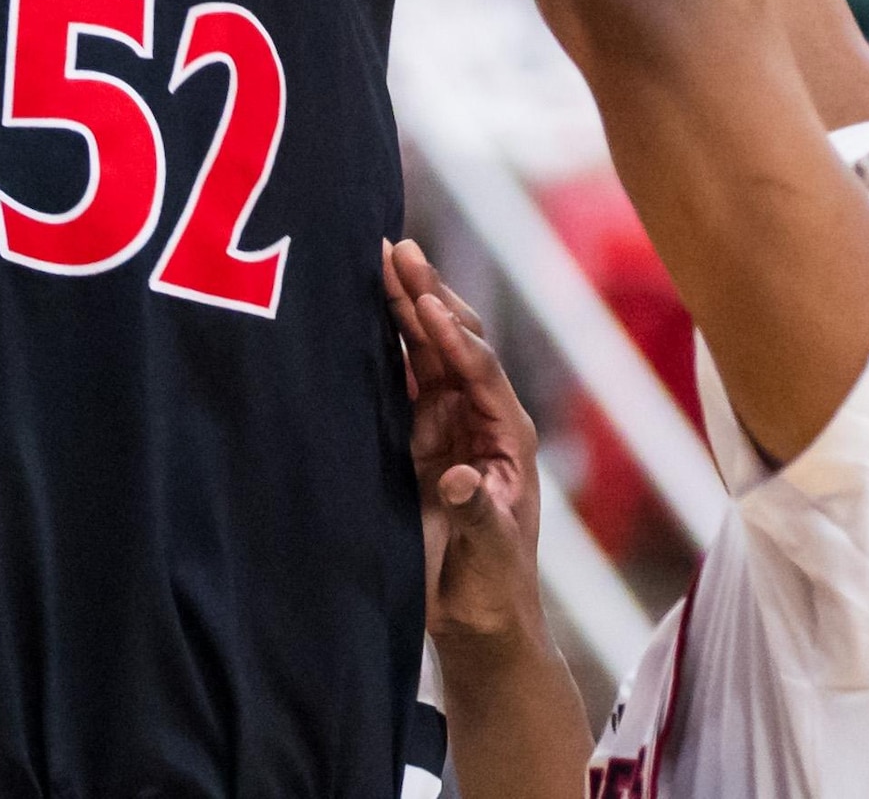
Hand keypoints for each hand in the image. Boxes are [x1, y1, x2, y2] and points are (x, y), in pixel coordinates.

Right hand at [391, 242, 544, 647]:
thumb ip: (476, 514)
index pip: (479, 372)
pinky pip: (400, 380)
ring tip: (378, 258)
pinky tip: (360, 312)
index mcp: (507, 436)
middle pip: (453, 343)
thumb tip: (460, 477)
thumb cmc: (493, 589)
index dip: (452, 338)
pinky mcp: (417, 440)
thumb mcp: (489, 555)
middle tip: (395, 248)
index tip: (423, 303)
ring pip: (424, 352)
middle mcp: (479, 419)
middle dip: (426, 295)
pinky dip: (382, 345)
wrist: (476, 620)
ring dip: (403, 307)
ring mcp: (447, 425)